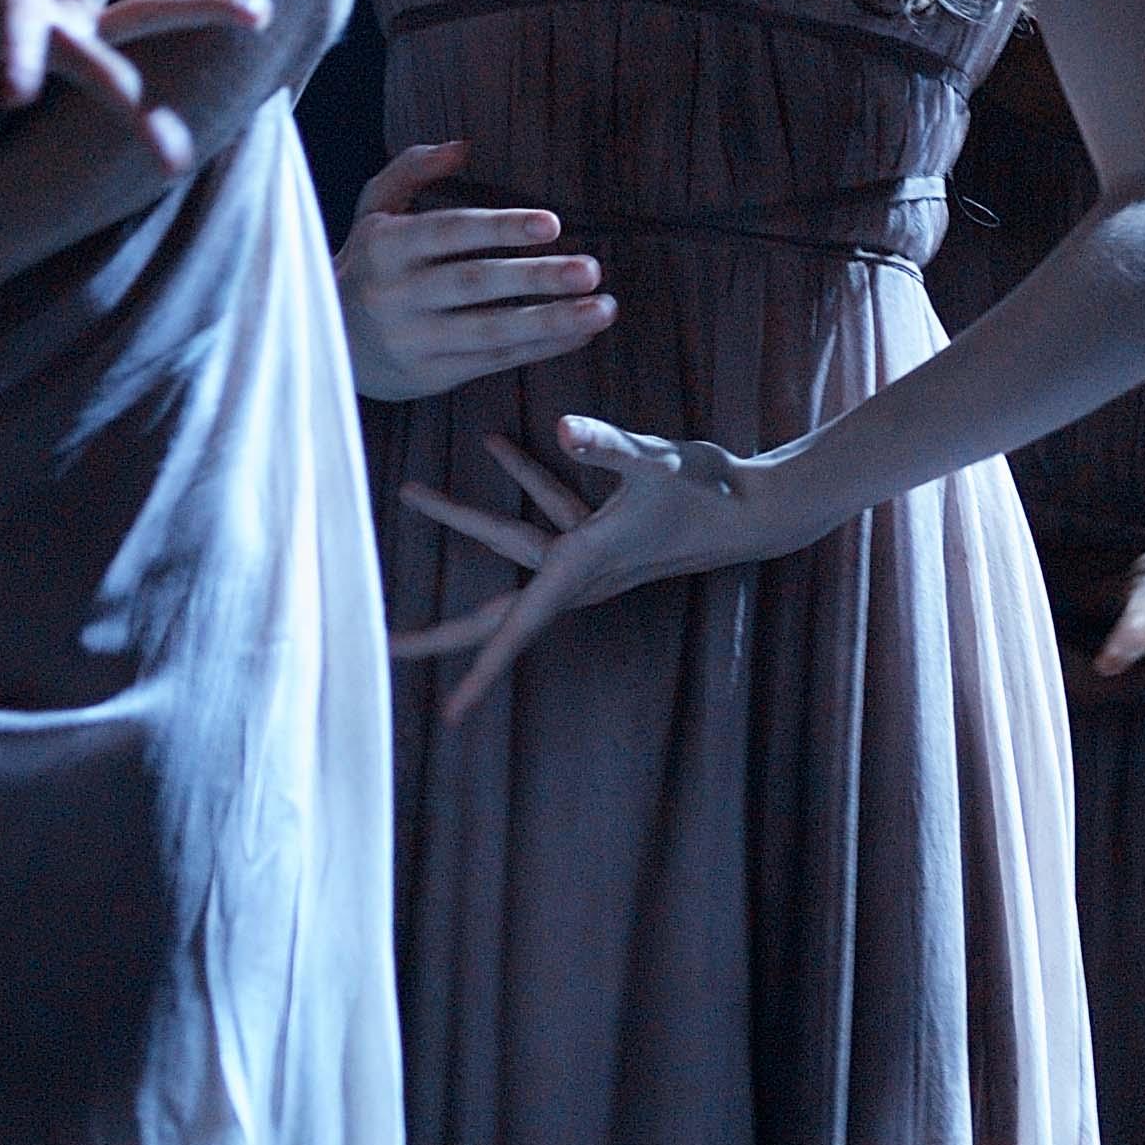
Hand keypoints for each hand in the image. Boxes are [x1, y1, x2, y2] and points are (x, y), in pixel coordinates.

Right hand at [338, 140, 614, 399]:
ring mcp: (414, 339)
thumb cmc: (368, 264)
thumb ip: (413, 170)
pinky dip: (542, 347)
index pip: (450, 233)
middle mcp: (396, 294)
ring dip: (553, 321)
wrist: (329, 340)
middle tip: (590, 269)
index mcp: (386, 245)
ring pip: (492, 330)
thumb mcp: (375, 210)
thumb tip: (462, 147)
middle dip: (537, 277)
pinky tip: (580, 333)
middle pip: (475, 283)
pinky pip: (496, 359)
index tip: (552, 223)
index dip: (500, 228)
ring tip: (603, 309)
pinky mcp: (431, 374)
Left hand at [393, 417, 827, 716]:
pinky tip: (494, 442)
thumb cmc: (712, 492)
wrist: (760, 506)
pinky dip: (520, 478)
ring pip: (509, 545)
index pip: (516, 631)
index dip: (479, 674)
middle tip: (385, 646)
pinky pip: (546, 509)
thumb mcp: (656, 464)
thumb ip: (607, 447)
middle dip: (443, 629)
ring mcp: (588, 555)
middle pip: (496, 613)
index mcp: (580, 569)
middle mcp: (577, 573)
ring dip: (463, 516)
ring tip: (414, 491)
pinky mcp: (602, 531)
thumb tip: (563, 429)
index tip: (447, 715)